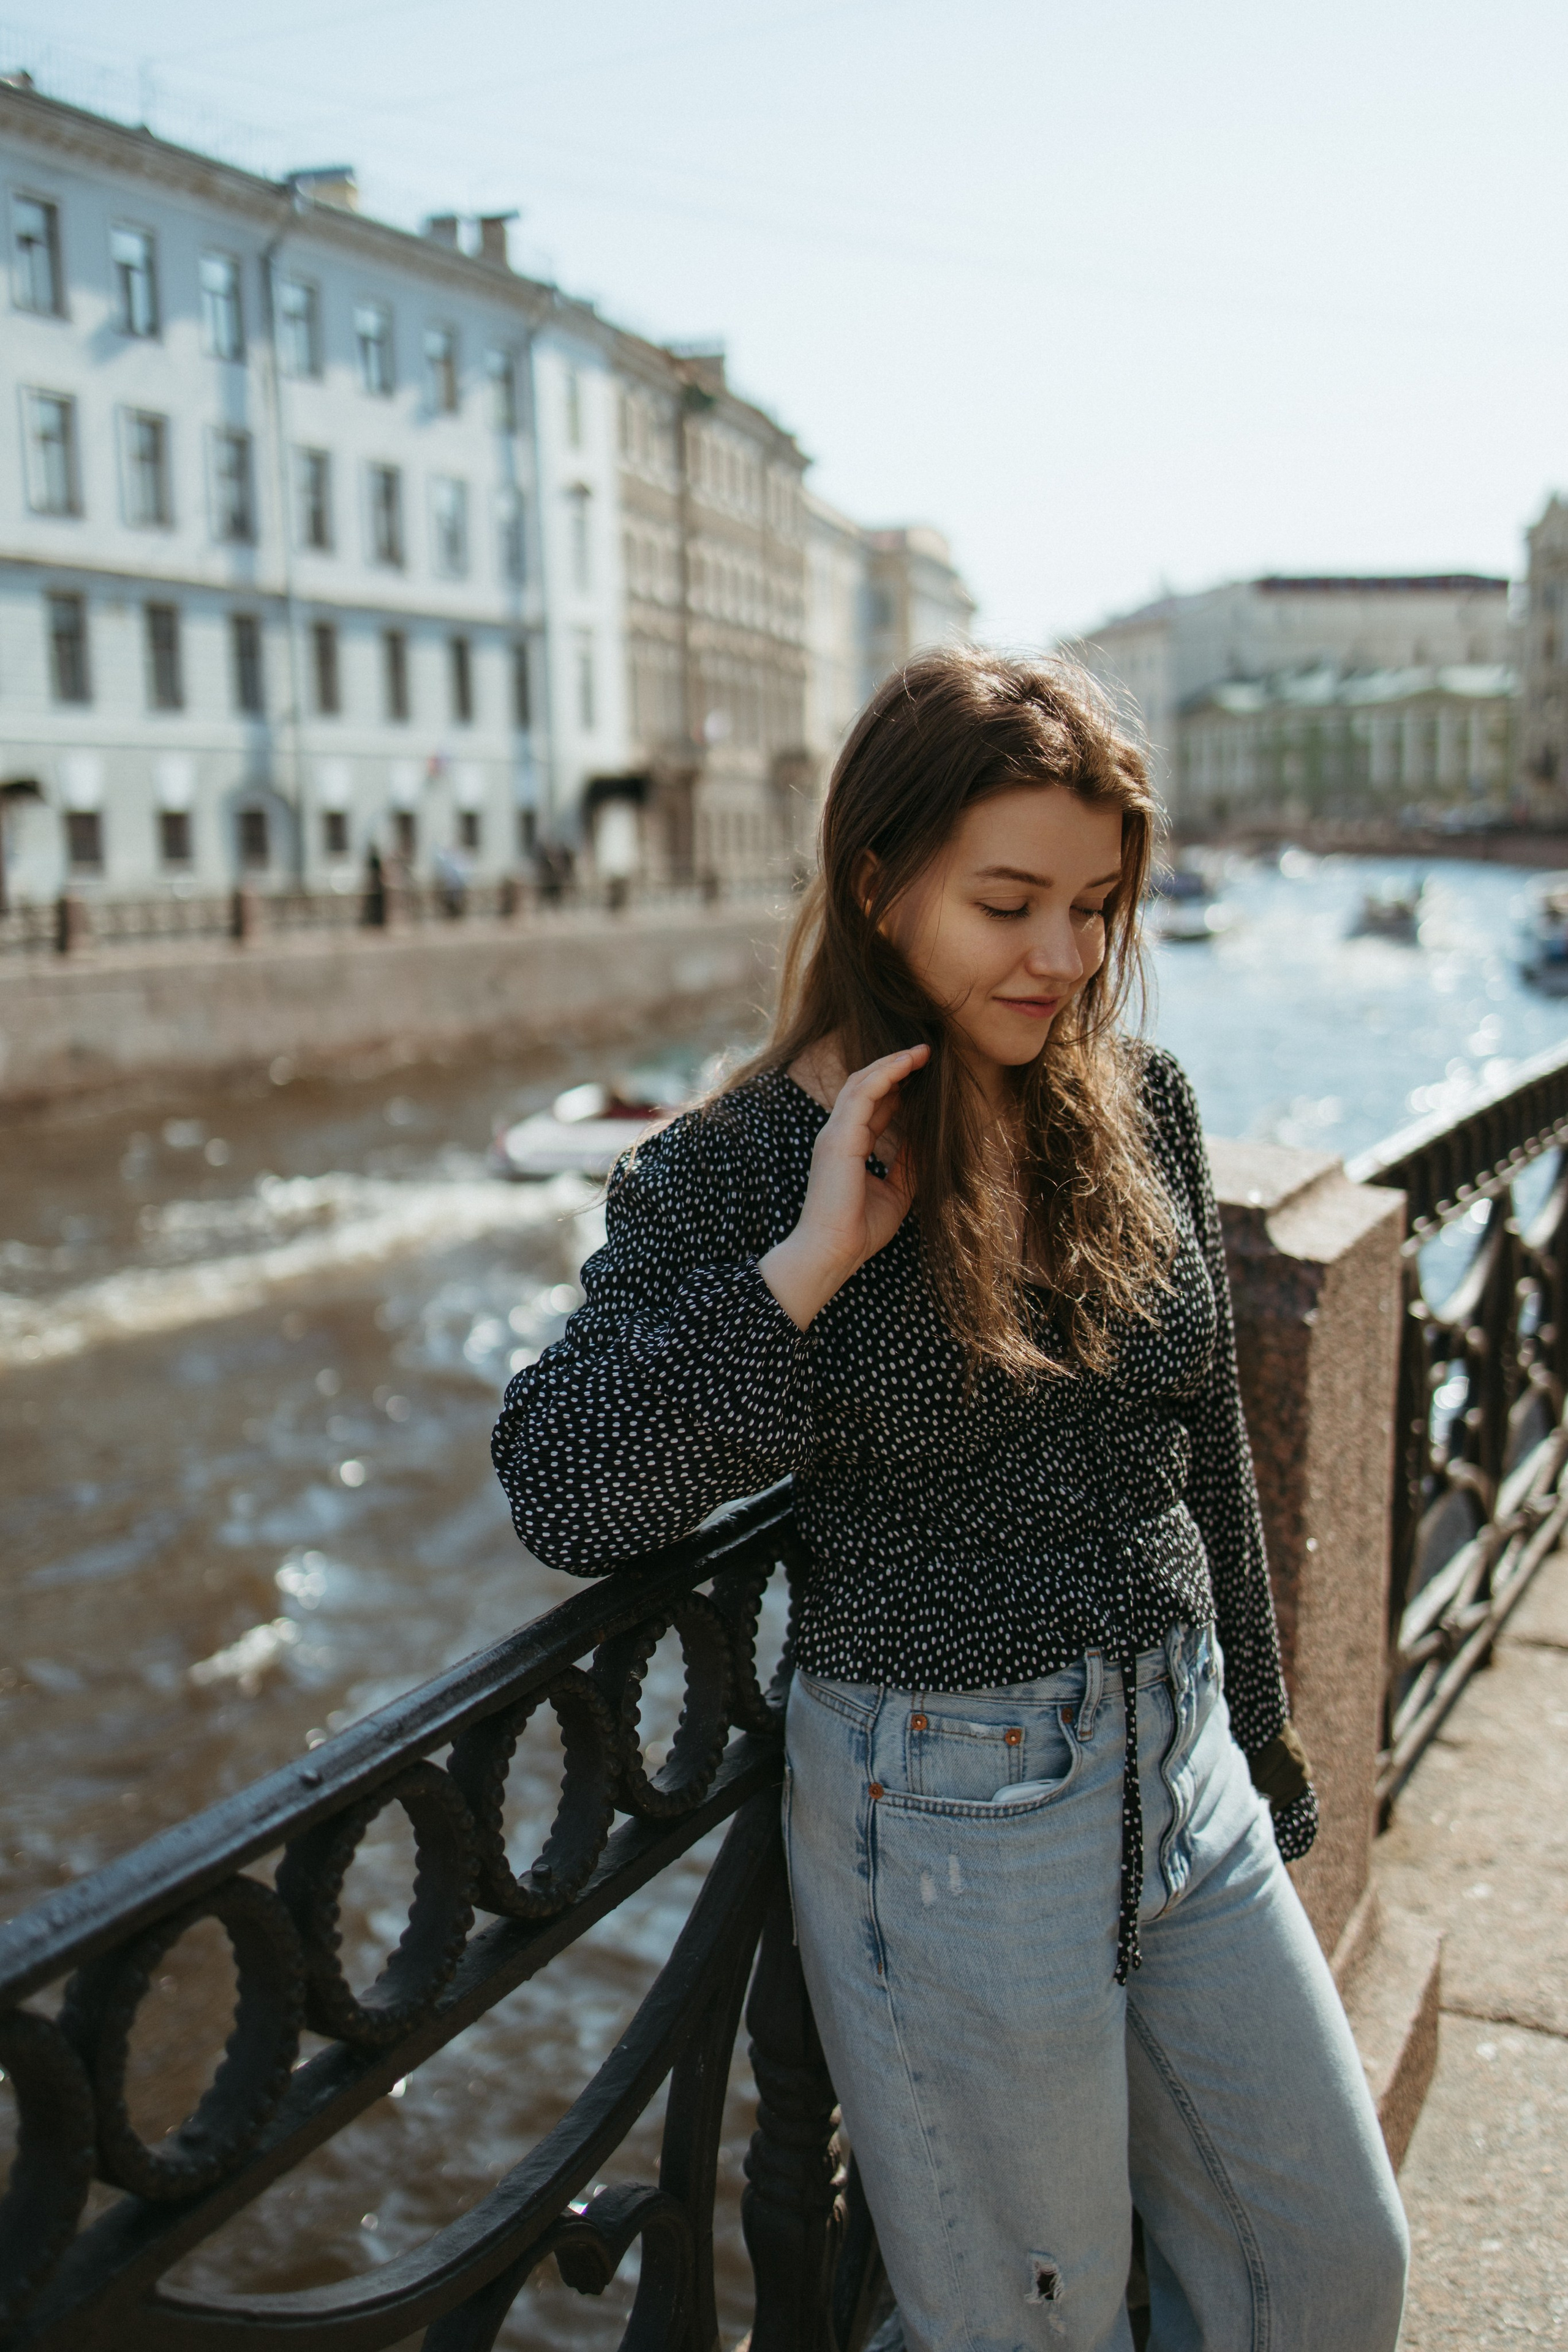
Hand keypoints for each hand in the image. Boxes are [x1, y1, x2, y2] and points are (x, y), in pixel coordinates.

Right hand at [759, 1044, 928, 1328]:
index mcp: (848, 1146)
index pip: (871, 1106)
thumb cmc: (858, 1231)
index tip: (922, 1076)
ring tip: (920, 1052)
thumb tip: (928, 1141)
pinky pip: (862, 1094)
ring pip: (861, 1083)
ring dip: (892, 1063)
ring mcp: (835, 1134)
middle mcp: (838, 1134)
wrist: (833, 1253)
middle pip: (864, 1086)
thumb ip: (909, 1164)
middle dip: (894, 1067)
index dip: (896, 1087)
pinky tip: (907, 1064)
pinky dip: (885, 1075)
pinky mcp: (839, 1138)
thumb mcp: (897, 1192)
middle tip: (924, 1054)